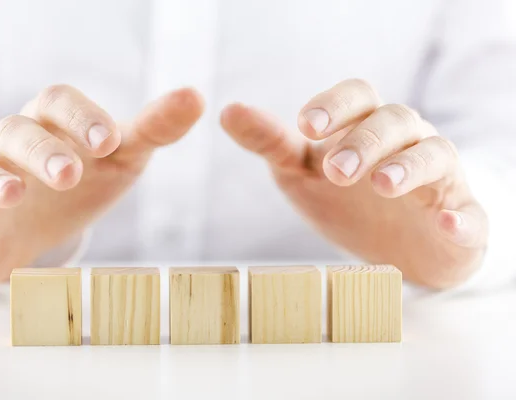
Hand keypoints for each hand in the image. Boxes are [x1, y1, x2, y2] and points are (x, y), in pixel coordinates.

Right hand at [0, 86, 203, 283]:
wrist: (32, 231)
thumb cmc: (79, 184)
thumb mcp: (120, 157)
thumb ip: (153, 129)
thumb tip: (197, 96)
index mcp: (51, 124)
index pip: (58, 103)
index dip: (81, 117)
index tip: (108, 141)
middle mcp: (12, 145)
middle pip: (18, 133)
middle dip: (43, 150)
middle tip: (71, 173)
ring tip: (15, 193)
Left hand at [221, 79, 486, 288]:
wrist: (396, 250)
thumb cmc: (347, 201)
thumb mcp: (302, 171)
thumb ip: (271, 142)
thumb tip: (229, 110)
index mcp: (365, 127)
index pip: (358, 97)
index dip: (334, 106)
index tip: (305, 127)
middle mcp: (405, 142)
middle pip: (394, 121)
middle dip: (364, 141)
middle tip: (335, 170)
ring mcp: (437, 179)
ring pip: (434, 155)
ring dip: (409, 166)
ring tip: (382, 184)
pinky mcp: (459, 218)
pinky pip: (469, 214)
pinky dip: (460, 217)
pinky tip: (446, 223)